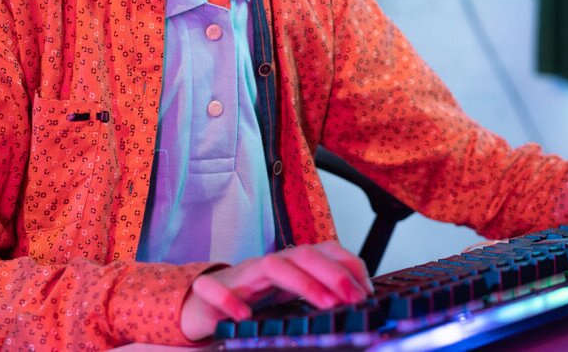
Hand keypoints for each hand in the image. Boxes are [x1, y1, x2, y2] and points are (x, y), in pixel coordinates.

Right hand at [179, 241, 373, 340]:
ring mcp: (240, 277)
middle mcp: (268, 265)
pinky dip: (229, 301)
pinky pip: (214, 289)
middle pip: (304, 254)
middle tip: (354, 298)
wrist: (200, 306)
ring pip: (270, 265)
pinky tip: (244, 317)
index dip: (349, 266)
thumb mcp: (288, 298)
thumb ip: (317, 297)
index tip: (367, 292)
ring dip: (300, 282)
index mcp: (289, 265)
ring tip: (324, 304)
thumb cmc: (249, 301)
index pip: (325, 251)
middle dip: (333, 272)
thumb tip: (358, 306)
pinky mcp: (210, 293)